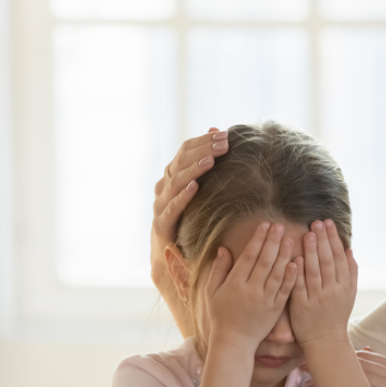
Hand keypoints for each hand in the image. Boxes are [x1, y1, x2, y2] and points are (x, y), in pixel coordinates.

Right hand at [151, 129, 228, 289]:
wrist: (170, 257)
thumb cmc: (188, 219)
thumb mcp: (198, 189)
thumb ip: (204, 161)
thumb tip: (215, 129)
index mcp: (172, 176)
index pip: (185, 150)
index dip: (203, 141)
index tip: (225, 134)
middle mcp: (164, 187)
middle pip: (180, 162)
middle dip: (203, 150)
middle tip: (224, 143)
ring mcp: (160, 205)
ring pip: (175, 182)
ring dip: (194, 169)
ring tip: (211, 160)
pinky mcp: (161, 225)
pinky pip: (172, 208)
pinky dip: (182, 197)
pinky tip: (195, 188)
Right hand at [204, 222, 296, 349]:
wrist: (234, 341)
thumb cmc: (221, 315)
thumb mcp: (212, 291)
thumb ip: (219, 269)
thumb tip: (223, 248)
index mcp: (235, 284)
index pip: (249, 256)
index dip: (258, 239)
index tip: (265, 224)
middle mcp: (251, 290)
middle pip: (264, 261)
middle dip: (273, 242)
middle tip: (281, 226)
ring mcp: (265, 300)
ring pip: (277, 274)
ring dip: (284, 255)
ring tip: (291, 239)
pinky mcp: (275, 310)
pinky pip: (285, 291)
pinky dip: (290, 277)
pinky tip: (297, 263)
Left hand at [289, 220, 356, 347]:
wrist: (325, 340)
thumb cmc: (336, 314)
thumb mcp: (350, 294)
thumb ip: (351, 272)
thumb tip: (349, 249)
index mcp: (344, 286)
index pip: (339, 257)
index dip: (333, 239)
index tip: (328, 223)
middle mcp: (332, 291)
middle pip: (328, 261)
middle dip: (323, 240)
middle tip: (317, 222)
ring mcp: (317, 298)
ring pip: (315, 271)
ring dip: (312, 252)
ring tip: (308, 234)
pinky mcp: (302, 306)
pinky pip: (301, 287)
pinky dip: (299, 273)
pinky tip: (296, 258)